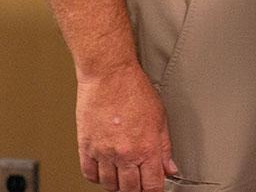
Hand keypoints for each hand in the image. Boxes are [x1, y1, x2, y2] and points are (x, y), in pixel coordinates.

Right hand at [76, 63, 176, 190]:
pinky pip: (89, 174)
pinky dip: (97, 177)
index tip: (154, 189)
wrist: (109, 75)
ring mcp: (104, 152)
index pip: (152, 185)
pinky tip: (104, 171)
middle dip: (137, 190)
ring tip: (123, 176)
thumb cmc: (134, 89)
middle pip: (130, 189)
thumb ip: (165, 147)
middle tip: (139, 184)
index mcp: (146, 148)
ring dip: (117, 185)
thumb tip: (169, 167)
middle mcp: (125, 154)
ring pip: (109, 185)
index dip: (154, 190)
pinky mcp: (86, 147)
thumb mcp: (160, 117)